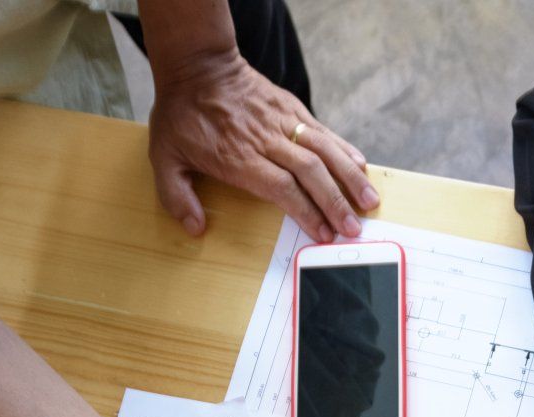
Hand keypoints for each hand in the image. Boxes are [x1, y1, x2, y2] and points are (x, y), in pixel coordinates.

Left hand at [148, 50, 378, 242]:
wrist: (197, 66)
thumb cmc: (181, 115)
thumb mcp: (164, 158)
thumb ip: (177, 197)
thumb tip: (196, 228)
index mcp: (239, 157)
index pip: (282, 188)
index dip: (307, 212)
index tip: (323, 233)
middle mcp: (266, 140)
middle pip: (310, 173)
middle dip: (335, 203)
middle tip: (354, 228)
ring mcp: (282, 122)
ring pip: (324, 151)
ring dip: (349, 178)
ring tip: (369, 202)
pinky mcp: (291, 108)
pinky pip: (323, 131)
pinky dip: (345, 149)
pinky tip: (361, 166)